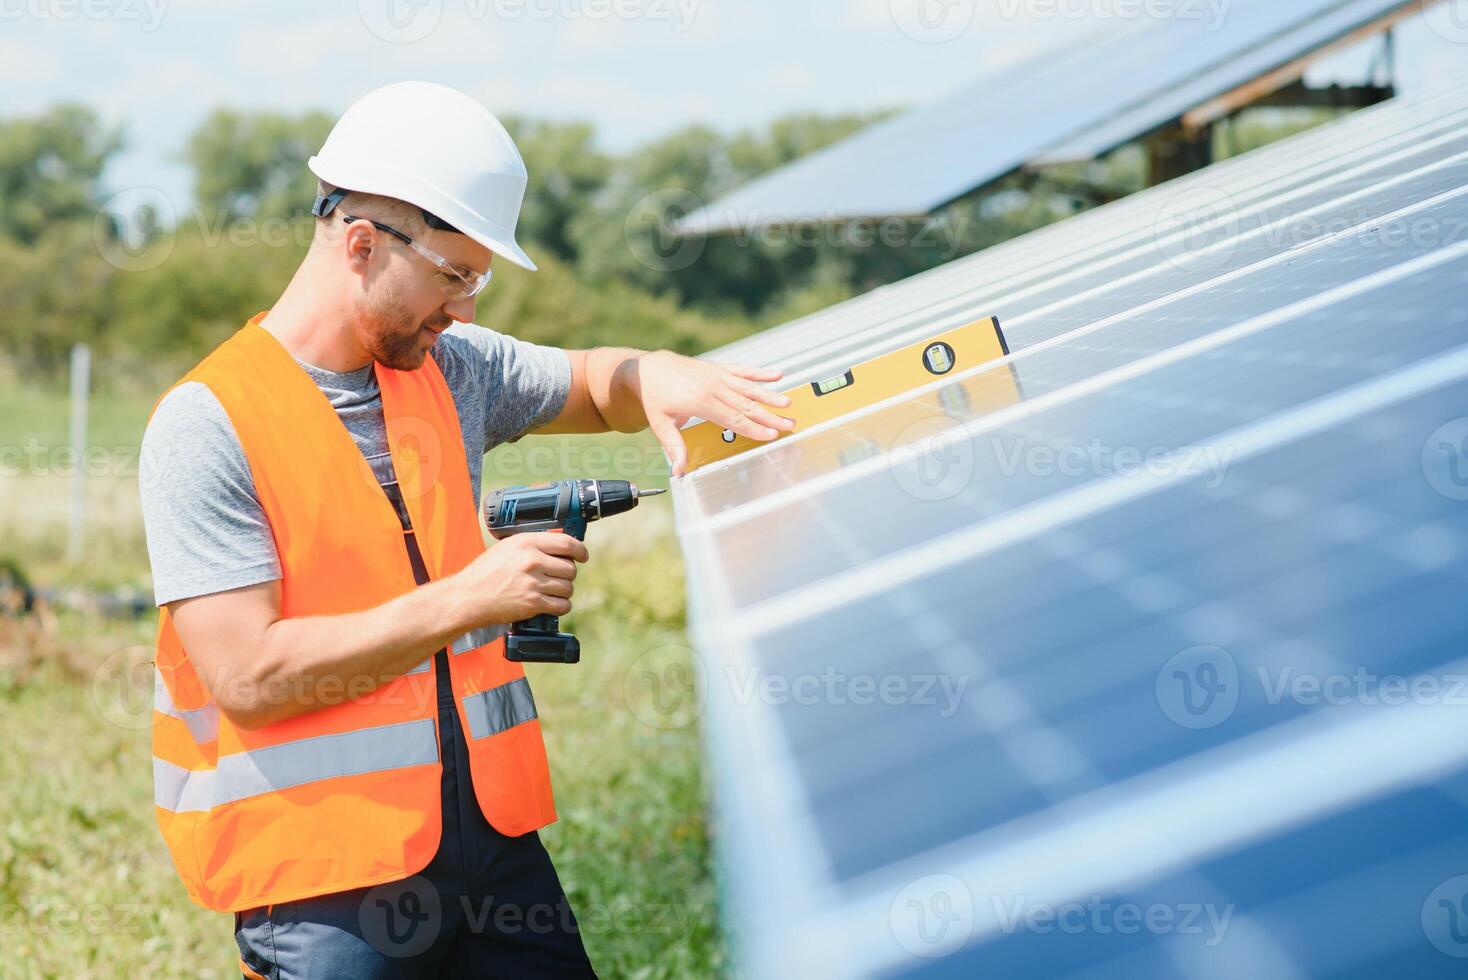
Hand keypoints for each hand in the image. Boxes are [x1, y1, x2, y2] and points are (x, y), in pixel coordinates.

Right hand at [455, 532, 588, 624]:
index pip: (567, 543)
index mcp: (526, 543)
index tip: (582, 555)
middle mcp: (532, 560)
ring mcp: (533, 583)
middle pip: (570, 568)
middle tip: (556, 577)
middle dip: (567, 574)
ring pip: (568, 587)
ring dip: (563, 591)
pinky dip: (560, 606)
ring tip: (550, 591)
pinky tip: (551, 603)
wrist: (468, 597)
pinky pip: (562, 605)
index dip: (580, 550)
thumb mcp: (506, 548)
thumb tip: (558, 547)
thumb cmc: (484, 573)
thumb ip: (531, 545)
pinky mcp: (533, 603)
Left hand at [634, 350, 794, 476]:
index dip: (753, 428)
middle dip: (769, 416)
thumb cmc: (654, 397)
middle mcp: (711, 387)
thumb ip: (674, 447)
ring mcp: (716, 376)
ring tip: (788, 403)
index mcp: (700, 402)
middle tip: (789, 424)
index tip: (770, 434)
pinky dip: (759, 373)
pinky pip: (742, 370)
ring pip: (748, 388)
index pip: (733, 419)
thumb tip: (679, 471)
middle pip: (746, 405)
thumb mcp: (661, 425)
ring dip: (769, 396)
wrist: (648, 368)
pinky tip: (777, 374)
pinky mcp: (717, 368)